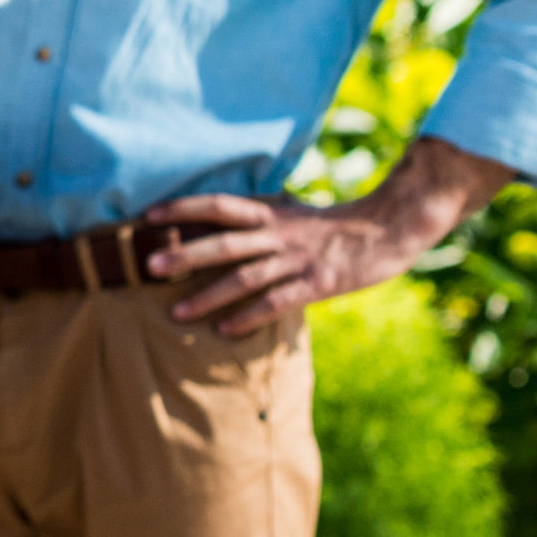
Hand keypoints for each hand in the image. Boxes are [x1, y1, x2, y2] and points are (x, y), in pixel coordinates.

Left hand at [145, 137, 513, 335]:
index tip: (147, 216)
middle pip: (223, 243)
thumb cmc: (331, 224)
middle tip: (149, 266)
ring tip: (176, 312)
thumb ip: (256, 217)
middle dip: (185, 254)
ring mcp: (297, 260)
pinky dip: (249, 316)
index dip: (181, 208)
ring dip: (209, 295)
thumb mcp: (290, 212)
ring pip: (245, 277)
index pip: (217, 205)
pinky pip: (277, 302)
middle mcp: (278, 234)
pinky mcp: (318, 283)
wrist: (389, 228)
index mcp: (269, 213)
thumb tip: (215, 218)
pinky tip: (225, 331)